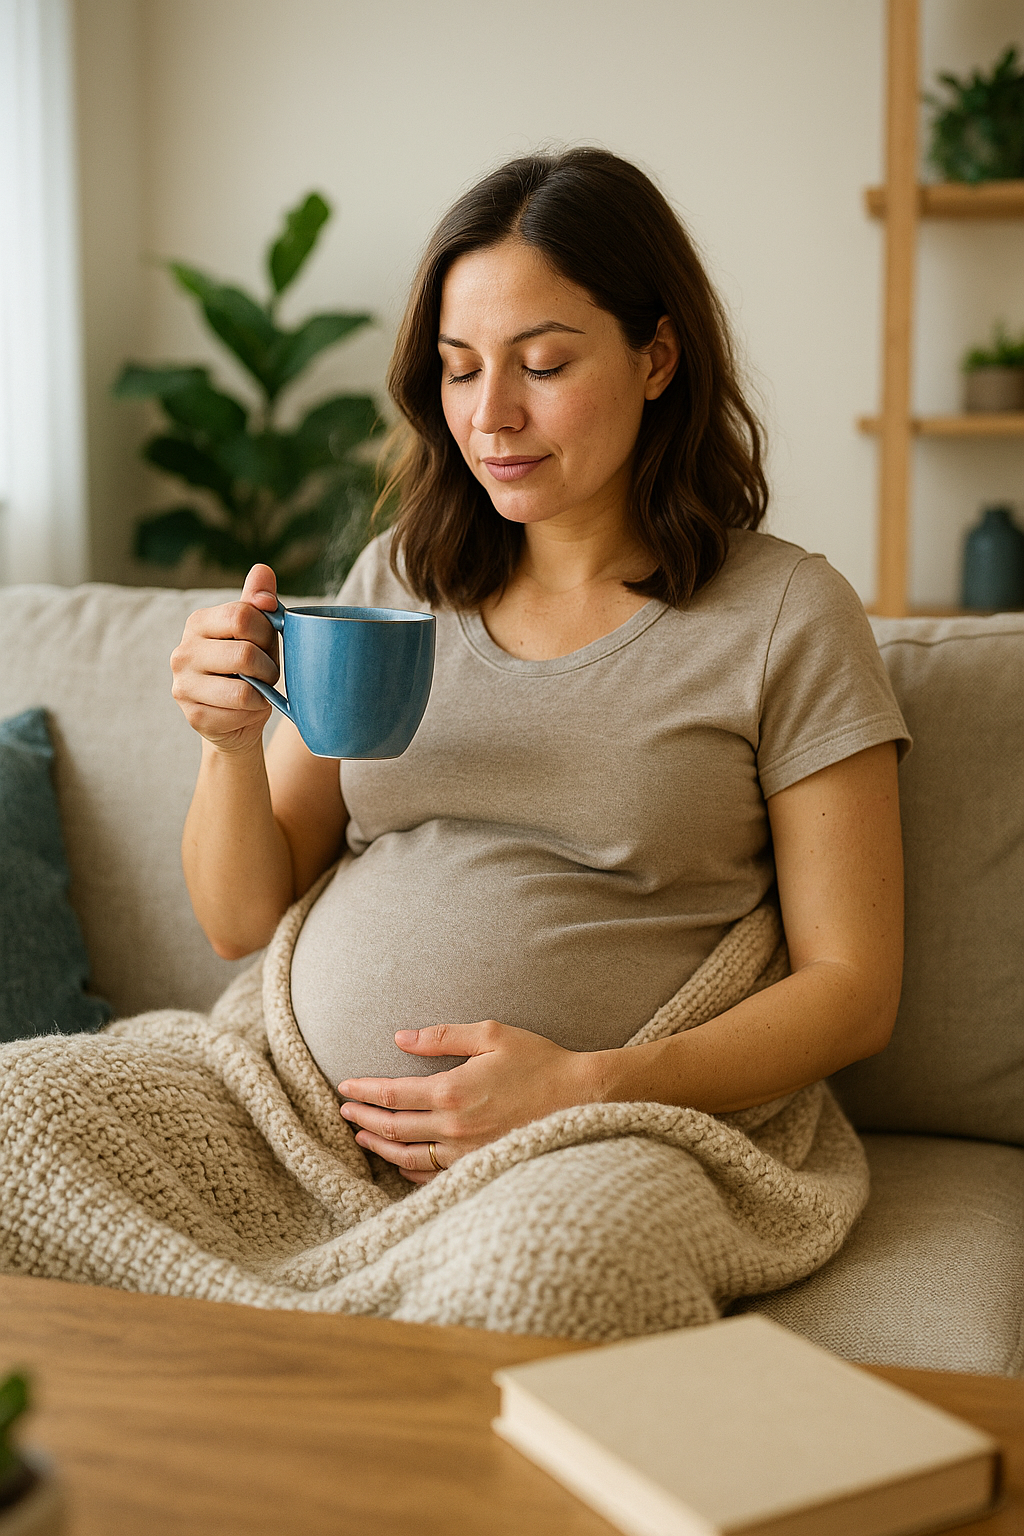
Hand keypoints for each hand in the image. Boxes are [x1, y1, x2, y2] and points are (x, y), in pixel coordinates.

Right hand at [171, 564, 280, 753]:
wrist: (236, 717)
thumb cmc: (249, 668)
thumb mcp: (257, 633)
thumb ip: (258, 602)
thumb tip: (263, 570)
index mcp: (198, 623)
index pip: (241, 615)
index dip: (267, 631)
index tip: (269, 644)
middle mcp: (183, 651)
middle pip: (244, 653)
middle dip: (268, 666)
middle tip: (268, 673)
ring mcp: (184, 685)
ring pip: (242, 689)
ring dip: (263, 691)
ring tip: (259, 689)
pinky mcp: (193, 715)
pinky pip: (239, 712)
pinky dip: (253, 711)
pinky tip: (246, 709)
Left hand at [338, 1021, 592, 1182]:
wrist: (581, 1099)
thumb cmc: (538, 1061)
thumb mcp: (491, 1035)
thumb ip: (442, 1036)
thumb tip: (400, 1038)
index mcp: (451, 1091)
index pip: (391, 1095)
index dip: (363, 1091)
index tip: (344, 1087)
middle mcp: (453, 1128)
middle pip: (392, 1128)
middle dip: (362, 1119)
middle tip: (344, 1111)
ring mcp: (465, 1153)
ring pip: (407, 1157)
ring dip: (379, 1146)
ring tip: (362, 1136)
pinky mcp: (479, 1167)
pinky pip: (433, 1177)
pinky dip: (409, 1170)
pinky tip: (400, 1161)